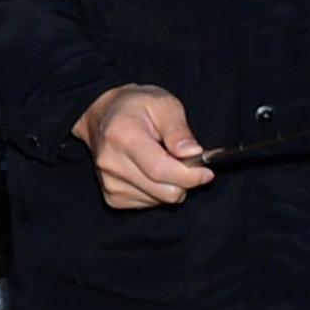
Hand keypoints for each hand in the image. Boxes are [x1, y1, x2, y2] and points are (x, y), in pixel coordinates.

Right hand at [76, 85, 211, 208]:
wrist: (103, 116)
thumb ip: (179, 130)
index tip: (206, 172)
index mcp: (123, 136)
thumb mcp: (164, 104)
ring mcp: (109, 183)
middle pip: (164, 191)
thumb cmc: (136, 107)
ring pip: (160, 200)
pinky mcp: (112, 197)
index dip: (190, 176)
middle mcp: (111, 163)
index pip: (161, 170)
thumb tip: (193, 153)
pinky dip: (158, 192)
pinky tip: (151, 173)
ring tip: (163, 162)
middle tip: (185, 161)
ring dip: (170, 186)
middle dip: (184, 180)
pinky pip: (149, 205)